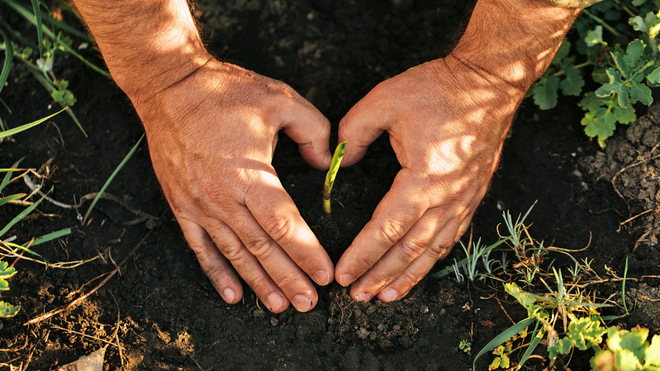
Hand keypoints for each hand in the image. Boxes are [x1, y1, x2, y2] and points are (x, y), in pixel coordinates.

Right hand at [133, 59, 333, 312]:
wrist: (169, 87)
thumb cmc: (225, 92)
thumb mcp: (281, 100)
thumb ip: (313, 131)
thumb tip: (325, 164)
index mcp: (249, 174)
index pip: (284, 226)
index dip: (307, 253)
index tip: (326, 275)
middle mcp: (223, 198)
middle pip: (262, 249)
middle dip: (289, 279)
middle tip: (309, 304)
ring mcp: (199, 206)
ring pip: (234, 254)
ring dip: (258, 283)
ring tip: (279, 306)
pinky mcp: (182, 205)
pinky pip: (200, 248)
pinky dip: (217, 274)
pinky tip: (232, 295)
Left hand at [334, 56, 525, 301]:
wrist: (490, 83)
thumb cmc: (439, 89)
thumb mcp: (385, 101)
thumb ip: (352, 132)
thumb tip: (339, 162)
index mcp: (423, 179)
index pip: (385, 229)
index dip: (362, 255)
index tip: (342, 274)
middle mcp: (447, 197)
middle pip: (409, 250)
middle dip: (380, 276)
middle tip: (357, 296)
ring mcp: (464, 199)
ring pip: (433, 250)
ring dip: (408, 276)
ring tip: (385, 296)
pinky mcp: (472, 195)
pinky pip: (451, 237)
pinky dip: (433, 258)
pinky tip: (420, 269)